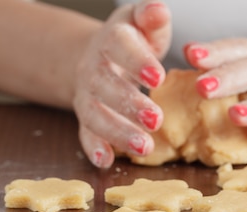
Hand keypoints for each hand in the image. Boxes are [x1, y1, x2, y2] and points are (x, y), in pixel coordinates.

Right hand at [73, 1, 170, 167]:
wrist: (99, 54)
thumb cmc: (132, 40)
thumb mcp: (141, 22)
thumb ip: (151, 17)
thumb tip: (160, 10)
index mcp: (111, 40)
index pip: (120, 47)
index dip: (137, 62)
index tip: (157, 77)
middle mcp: (94, 67)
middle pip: (106, 85)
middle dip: (130, 104)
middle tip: (156, 120)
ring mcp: (87, 94)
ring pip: (95, 113)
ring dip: (117, 131)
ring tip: (144, 146)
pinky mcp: (86, 116)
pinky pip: (85, 132)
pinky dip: (94, 147)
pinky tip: (106, 162)